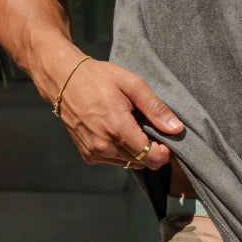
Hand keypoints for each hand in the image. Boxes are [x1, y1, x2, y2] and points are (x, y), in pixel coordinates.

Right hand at [55, 57, 183, 171]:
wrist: (64, 79)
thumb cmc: (99, 78)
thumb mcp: (132, 84)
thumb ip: (155, 108)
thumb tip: (176, 129)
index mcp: (117, 127)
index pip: (151, 158)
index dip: (165, 152)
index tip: (167, 138)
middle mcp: (104, 145)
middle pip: (142, 162)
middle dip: (151, 149)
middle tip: (148, 126)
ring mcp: (94, 152)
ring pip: (129, 163)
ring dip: (136, 150)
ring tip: (131, 125)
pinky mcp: (88, 155)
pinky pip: (114, 160)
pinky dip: (122, 150)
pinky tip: (117, 130)